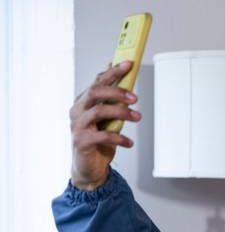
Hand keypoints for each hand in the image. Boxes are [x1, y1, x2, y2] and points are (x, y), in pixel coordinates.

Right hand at [70, 61, 140, 189]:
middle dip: (117, 91)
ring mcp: (78, 126)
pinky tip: (129, 142)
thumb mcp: (108, 117)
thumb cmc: (99, 139)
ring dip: (122, 113)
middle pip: (95, 92)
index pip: (97, 81)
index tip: (129, 64)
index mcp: (84, 101)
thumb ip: (110, 97)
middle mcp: (78, 110)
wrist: (90, 167)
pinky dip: (119, 138)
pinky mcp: (81, 142)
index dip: (113, 71)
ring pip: (99, 111)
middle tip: (136, 98)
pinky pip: (102, 136)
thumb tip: (114, 67)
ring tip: (138, 117)